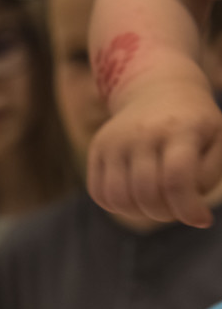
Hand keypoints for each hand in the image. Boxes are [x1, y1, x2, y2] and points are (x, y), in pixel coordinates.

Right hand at [87, 77, 221, 228]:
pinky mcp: (98, 148)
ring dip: (140, 213)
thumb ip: (209, 176)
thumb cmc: (195, 125)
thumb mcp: (217, 141)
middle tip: (177, 208)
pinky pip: (101, 195)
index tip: (202, 220)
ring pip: (119, 199)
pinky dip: (119, 206)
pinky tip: (136, 195)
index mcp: (180, 127)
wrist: (159, 89)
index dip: (187, 209)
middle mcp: (143, 131)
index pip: (176, 179)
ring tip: (156, 203)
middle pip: (147, 194)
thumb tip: (192, 213)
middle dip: (166, 213)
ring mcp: (116, 139)